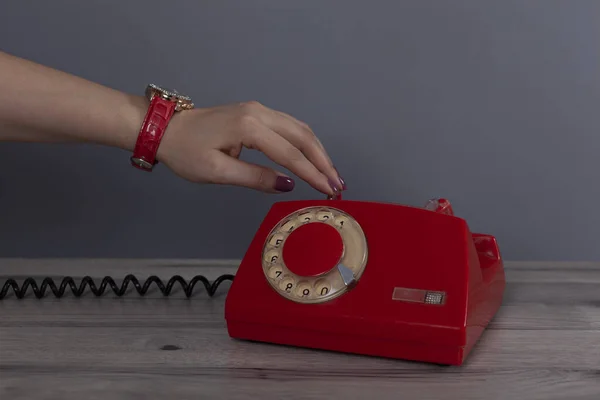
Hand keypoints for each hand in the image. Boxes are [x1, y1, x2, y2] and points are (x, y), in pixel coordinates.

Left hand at [156, 101, 345, 195]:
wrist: (166, 129)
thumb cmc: (186, 153)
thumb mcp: (218, 171)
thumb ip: (255, 178)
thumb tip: (288, 185)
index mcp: (250, 127)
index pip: (290, 154)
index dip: (312, 174)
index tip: (329, 190)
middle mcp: (260, 112)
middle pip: (302, 136)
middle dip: (323, 161)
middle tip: (337, 183)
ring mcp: (259, 109)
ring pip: (299, 128)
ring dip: (317, 151)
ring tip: (330, 173)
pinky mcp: (256, 112)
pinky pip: (289, 126)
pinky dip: (305, 142)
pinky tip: (312, 156)